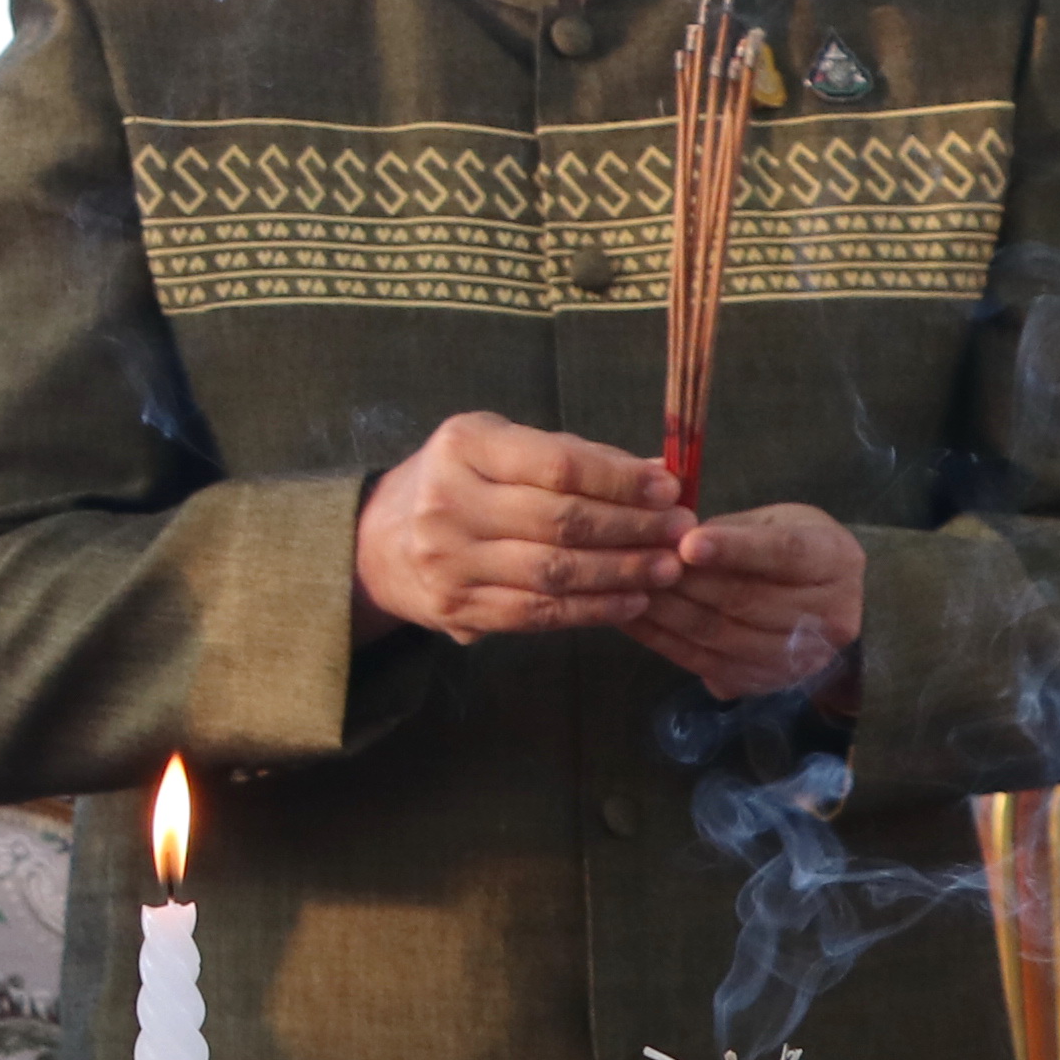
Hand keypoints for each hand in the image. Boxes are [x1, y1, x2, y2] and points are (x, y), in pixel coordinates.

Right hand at [350, 414, 687, 642]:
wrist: (377, 541)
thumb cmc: (459, 482)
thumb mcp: (502, 448)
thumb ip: (578, 459)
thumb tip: (659, 476)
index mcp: (463, 446)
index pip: (557, 465)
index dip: (620, 481)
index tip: (669, 490)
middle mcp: (448, 502)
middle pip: (560, 521)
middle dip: (632, 529)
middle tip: (681, 533)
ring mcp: (448, 560)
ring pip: (554, 572)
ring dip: (621, 573)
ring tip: (667, 569)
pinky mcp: (455, 607)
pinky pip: (537, 613)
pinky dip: (591, 610)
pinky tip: (631, 602)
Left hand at [632, 504, 865, 705]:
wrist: (824, 601)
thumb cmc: (791, 545)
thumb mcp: (775, 521)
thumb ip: (732, 530)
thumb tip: (675, 541)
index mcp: (837, 560)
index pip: (786, 554)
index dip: (734, 549)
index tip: (686, 544)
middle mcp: (832, 615)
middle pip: (749, 600)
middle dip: (686, 583)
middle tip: (638, 564)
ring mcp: (804, 656)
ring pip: (725, 636)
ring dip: (669, 614)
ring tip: (628, 590)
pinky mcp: (769, 682)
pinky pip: (710, 664)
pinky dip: (666, 642)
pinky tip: (634, 620)